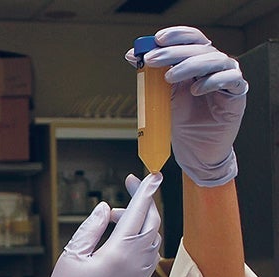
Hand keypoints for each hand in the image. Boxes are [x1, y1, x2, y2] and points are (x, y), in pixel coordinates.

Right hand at [37, 173, 161, 276]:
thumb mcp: (72, 255)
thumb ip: (91, 228)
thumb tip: (106, 208)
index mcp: (119, 253)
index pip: (138, 213)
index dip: (144, 191)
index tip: (150, 174)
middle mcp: (136, 262)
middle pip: (152, 222)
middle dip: (145, 201)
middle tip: (129, 186)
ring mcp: (140, 274)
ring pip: (153, 237)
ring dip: (140, 220)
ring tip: (113, 218)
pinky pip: (150, 252)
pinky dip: (142, 236)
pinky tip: (123, 235)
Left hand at [125, 26, 247, 186]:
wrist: (195, 149)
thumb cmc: (181, 120)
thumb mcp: (162, 94)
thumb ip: (151, 74)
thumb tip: (132, 55)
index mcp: (197, 62)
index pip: (192, 39)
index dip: (177, 35)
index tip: (157, 39)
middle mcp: (214, 66)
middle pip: (200, 48)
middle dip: (173, 52)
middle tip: (152, 59)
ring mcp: (228, 78)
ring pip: (216, 60)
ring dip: (190, 65)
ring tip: (168, 77)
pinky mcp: (237, 95)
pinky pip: (231, 79)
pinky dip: (212, 81)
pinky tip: (196, 90)